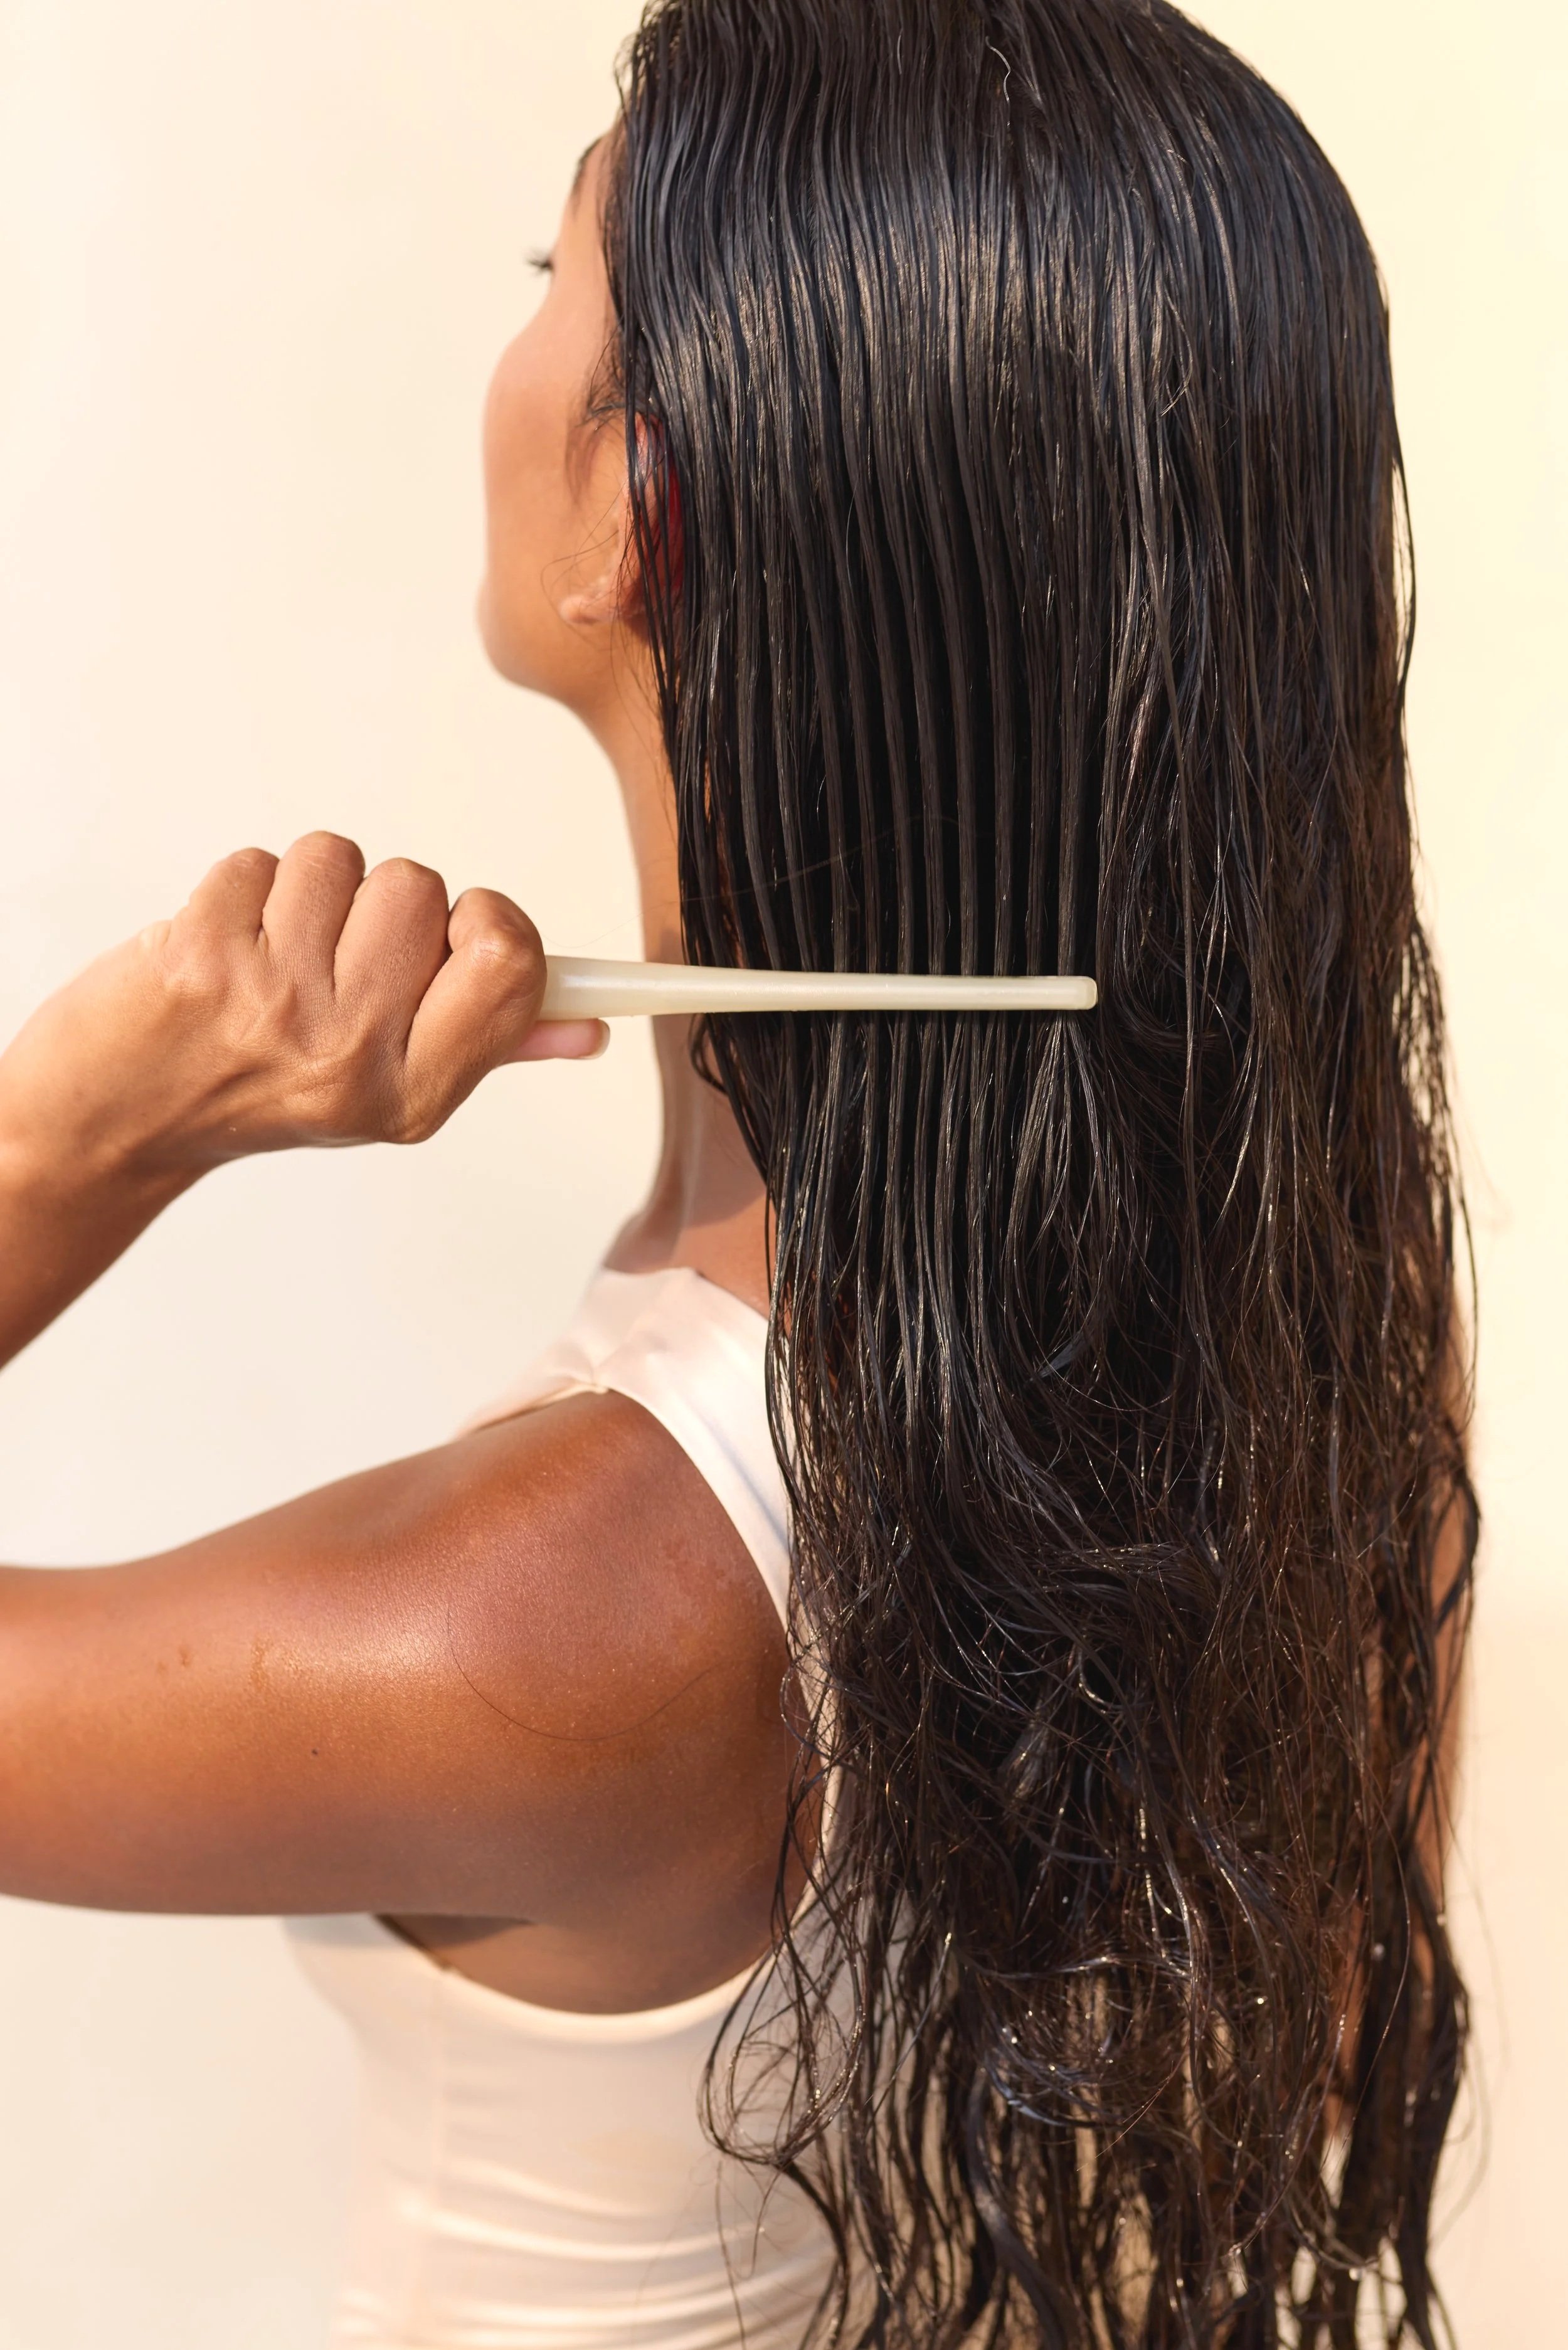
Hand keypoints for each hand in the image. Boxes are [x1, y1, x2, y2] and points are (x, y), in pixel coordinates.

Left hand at [0, 833, 606, 1186]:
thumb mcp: (383, 1093)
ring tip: (274, 954)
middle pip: (424, 892)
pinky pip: (265, 861)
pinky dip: (244, 890)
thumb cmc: (250, 1097)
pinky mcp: (206, 953)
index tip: (468, 925)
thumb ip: (485, 1046)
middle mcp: (352, 1055)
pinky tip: (227, 946)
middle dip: (383, 906)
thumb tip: (581, 1026)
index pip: (510, 966)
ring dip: (310, 892)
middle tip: (336, 963)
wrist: (117, 1122)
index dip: (492, 922)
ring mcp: (277, 1004)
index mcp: (412, 1092)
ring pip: (344, 863)